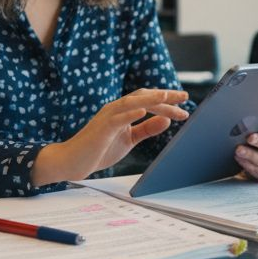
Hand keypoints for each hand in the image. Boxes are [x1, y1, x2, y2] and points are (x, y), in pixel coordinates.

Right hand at [34, 88, 187, 185]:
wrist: (73, 161)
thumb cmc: (99, 149)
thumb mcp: (129, 139)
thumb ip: (146, 129)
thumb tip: (166, 120)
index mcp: (123, 111)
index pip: (148, 100)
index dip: (167, 101)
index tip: (185, 104)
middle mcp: (116, 109)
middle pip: (143, 97)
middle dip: (165, 97)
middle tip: (185, 98)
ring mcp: (108, 117)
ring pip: (131, 103)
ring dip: (150, 99)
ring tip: (166, 97)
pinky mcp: (101, 128)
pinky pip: (117, 118)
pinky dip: (130, 113)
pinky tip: (143, 111)